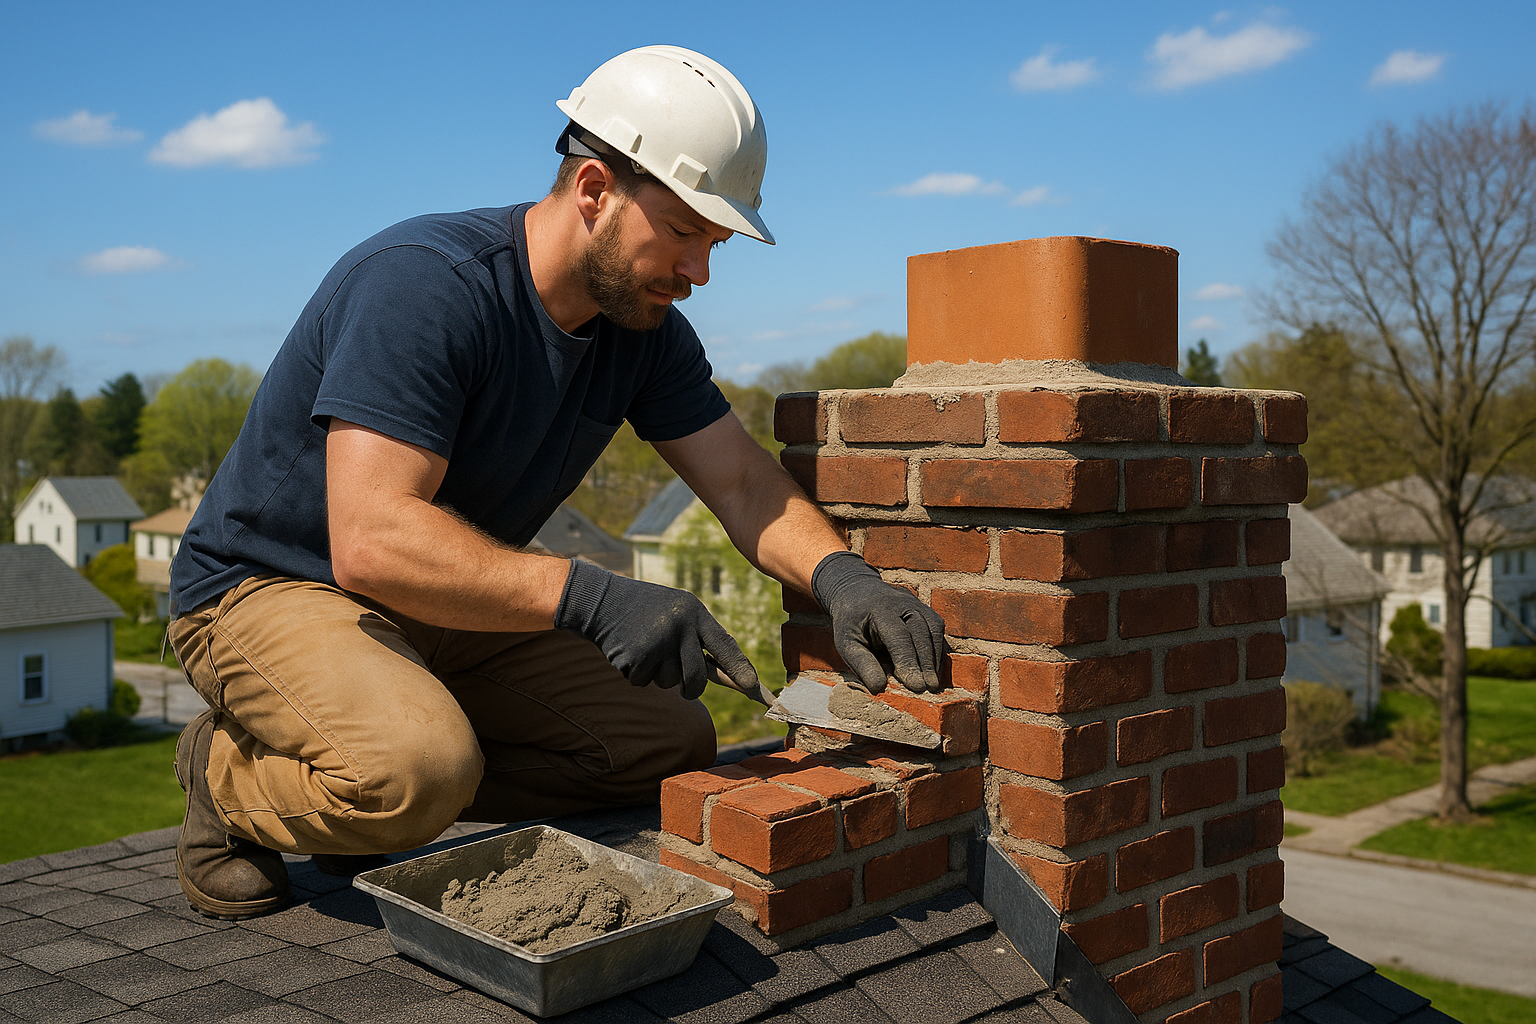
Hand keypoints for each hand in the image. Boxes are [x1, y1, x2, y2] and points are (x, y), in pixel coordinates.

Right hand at [554, 559, 759, 699]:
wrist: (604, 600)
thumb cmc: (650, 611)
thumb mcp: (679, 614)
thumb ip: (702, 640)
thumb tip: (733, 676)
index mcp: (693, 613)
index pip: (723, 644)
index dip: (738, 668)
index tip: (752, 687)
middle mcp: (678, 627)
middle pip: (697, 677)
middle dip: (692, 688)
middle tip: (687, 689)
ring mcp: (656, 643)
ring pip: (670, 682)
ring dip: (660, 675)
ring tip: (647, 648)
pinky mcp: (634, 657)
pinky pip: (645, 682)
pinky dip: (638, 674)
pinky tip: (631, 651)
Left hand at [811, 551, 947, 693]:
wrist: (857, 592)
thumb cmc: (851, 622)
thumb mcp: (846, 642)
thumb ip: (861, 664)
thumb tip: (878, 687)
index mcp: (880, 609)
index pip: (898, 636)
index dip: (908, 661)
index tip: (915, 686)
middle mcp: (903, 602)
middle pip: (920, 632)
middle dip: (925, 662)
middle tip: (929, 688)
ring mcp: (917, 603)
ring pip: (933, 629)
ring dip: (934, 658)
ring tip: (933, 683)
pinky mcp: (925, 609)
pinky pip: (936, 629)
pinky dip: (937, 650)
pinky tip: (933, 670)